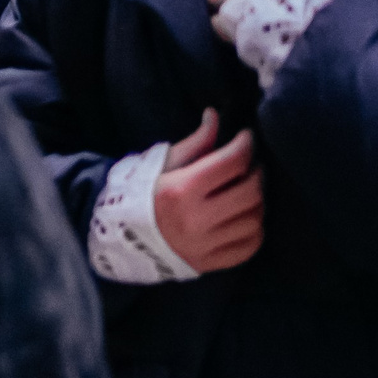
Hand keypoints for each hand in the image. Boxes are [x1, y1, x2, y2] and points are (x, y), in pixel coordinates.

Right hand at [154, 110, 262, 272]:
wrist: (120, 237)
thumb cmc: (142, 194)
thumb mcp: (163, 164)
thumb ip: (195, 142)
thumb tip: (215, 115)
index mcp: (180, 190)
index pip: (231, 162)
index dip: (245, 144)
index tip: (245, 137)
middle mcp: (195, 219)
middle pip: (250, 191)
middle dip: (255, 173)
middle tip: (247, 166)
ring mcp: (204, 244)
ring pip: (254, 219)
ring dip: (256, 202)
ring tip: (244, 192)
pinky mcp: (210, 262)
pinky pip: (250, 245)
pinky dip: (254, 229)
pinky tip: (243, 218)